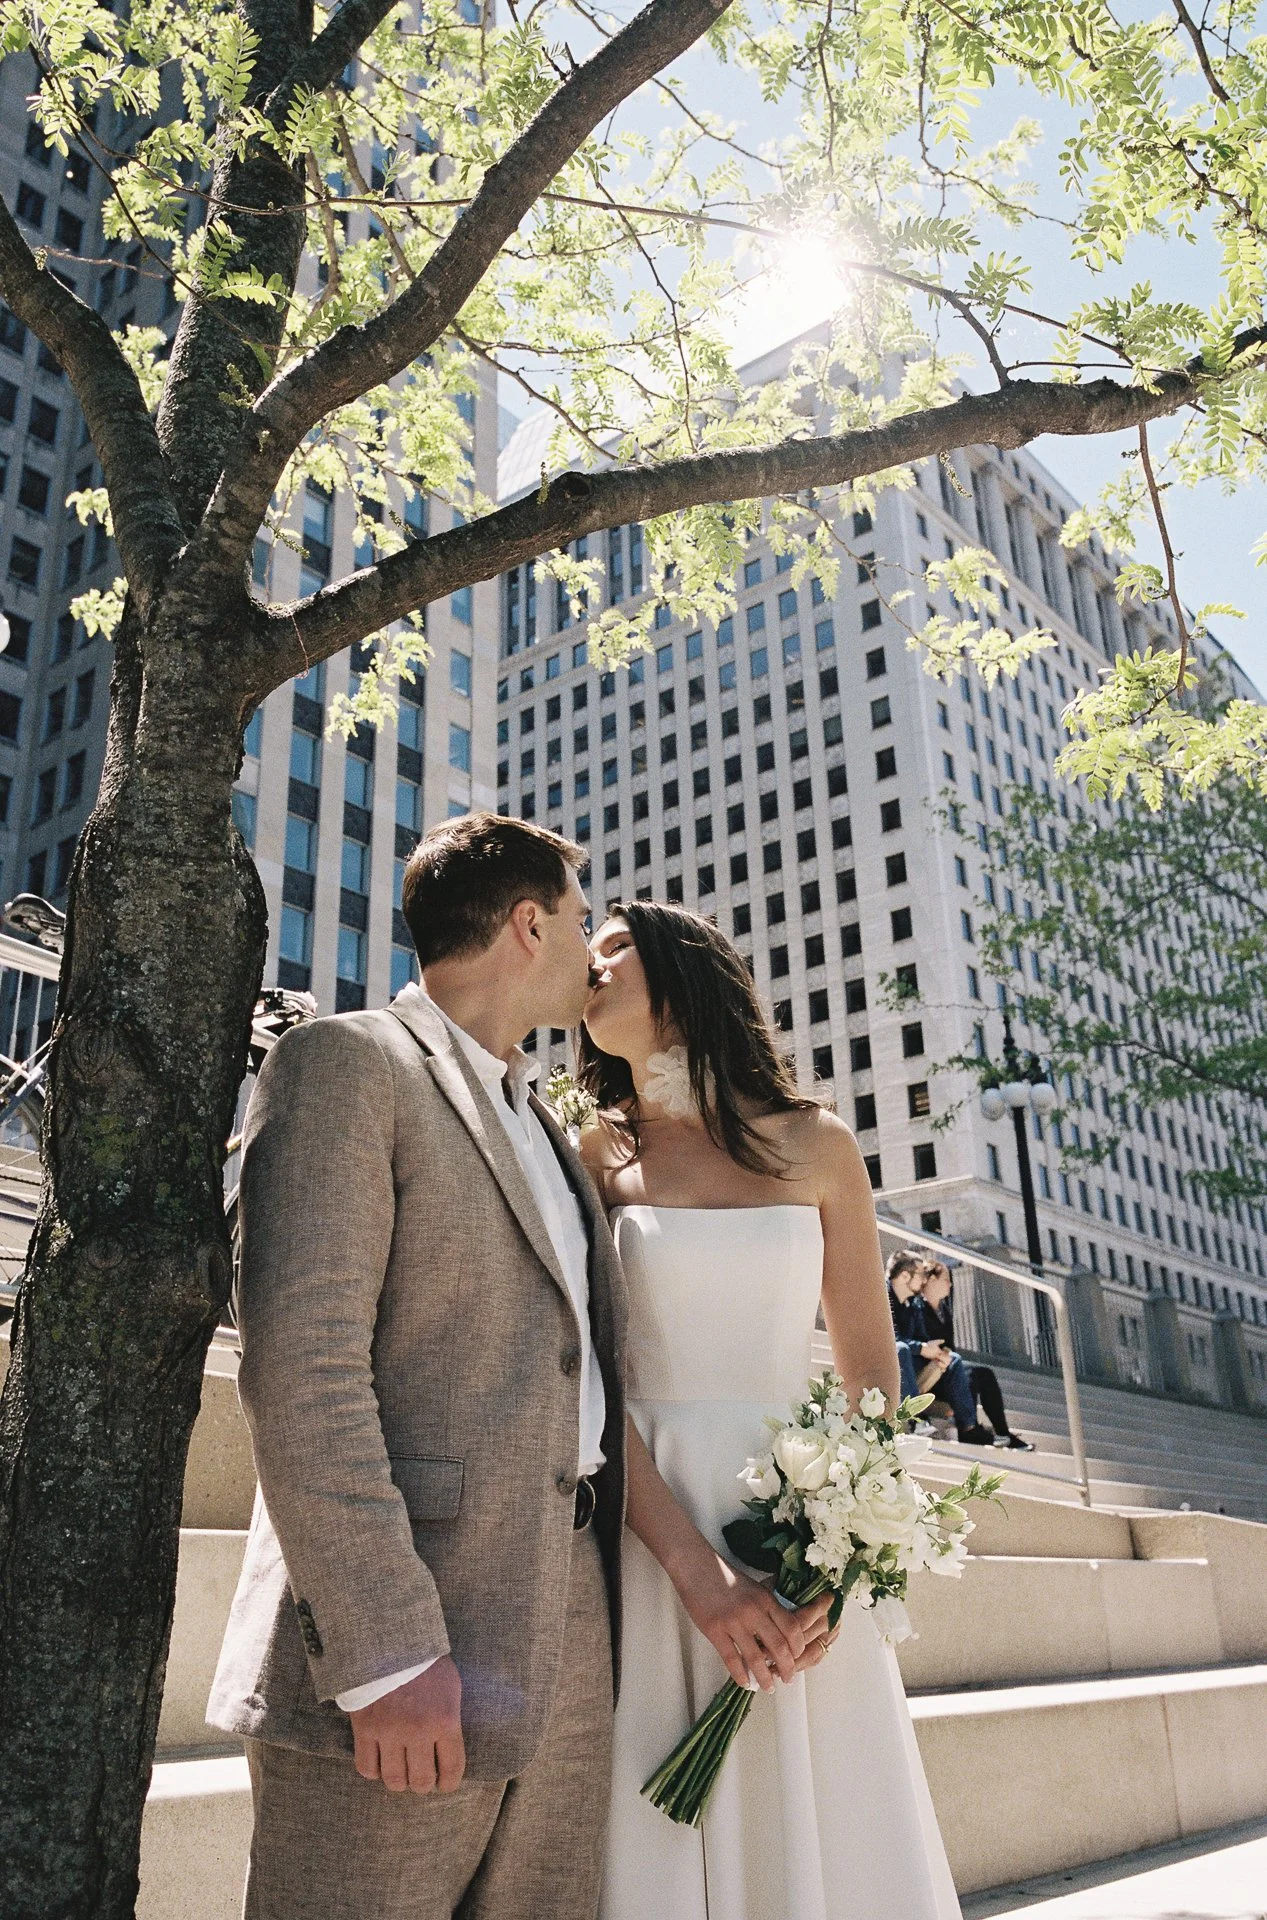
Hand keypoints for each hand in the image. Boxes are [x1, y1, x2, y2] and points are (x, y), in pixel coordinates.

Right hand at [348, 1655, 464, 1793]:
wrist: (391, 1639)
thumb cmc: (425, 1662)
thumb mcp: (451, 1686)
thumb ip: (452, 1718)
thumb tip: (451, 1749)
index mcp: (445, 1720)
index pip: (452, 1769)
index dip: (448, 1783)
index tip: (444, 1783)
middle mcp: (417, 1731)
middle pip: (421, 1782)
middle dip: (423, 1784)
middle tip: (421, 1776)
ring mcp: (389, 1731)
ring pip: (393, 1780)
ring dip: (399, 1780)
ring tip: (401, 1770)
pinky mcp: (364, 1728)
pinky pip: (366, 1767)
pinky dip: (374, 1770)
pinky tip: (380, 1760)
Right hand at [669, 1541, 831, 1691]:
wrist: (695, 1566)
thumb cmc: (723, 1575)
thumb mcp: (753, 1585)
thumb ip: (768, 1603)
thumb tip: (782, 1623)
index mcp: (765, 1599)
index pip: (791, 1628)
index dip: (798, 1648)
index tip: (797, 1659)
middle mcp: (753, 1611)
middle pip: (779, 1646)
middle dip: (787, 1668)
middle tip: (788, 1679)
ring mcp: (733, 1622)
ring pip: (756, 1658)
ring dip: (765, 1677)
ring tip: (768, 1688)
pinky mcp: (714, 1630)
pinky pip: (731, 1659)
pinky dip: (740, 1675)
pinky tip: (744, 1683)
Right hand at [920, 1340, 948, 1365]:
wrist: (922, 1349)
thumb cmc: (929, 1345)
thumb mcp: (935, 1342)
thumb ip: (940, 1341)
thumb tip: (944, 1340)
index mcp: (939, 1351)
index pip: (943, 1353)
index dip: (944, 1351)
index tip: (943, 1350)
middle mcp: (937, 1355)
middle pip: (941, 1356)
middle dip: (941, 1354)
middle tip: (940, 1351)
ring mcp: (933, 1357)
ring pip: (937, 1357)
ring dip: (937, 1355)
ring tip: (936, 1352)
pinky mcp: (930, 1358)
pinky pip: (933, 1358)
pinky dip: (934, 1356)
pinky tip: (932, 1353)